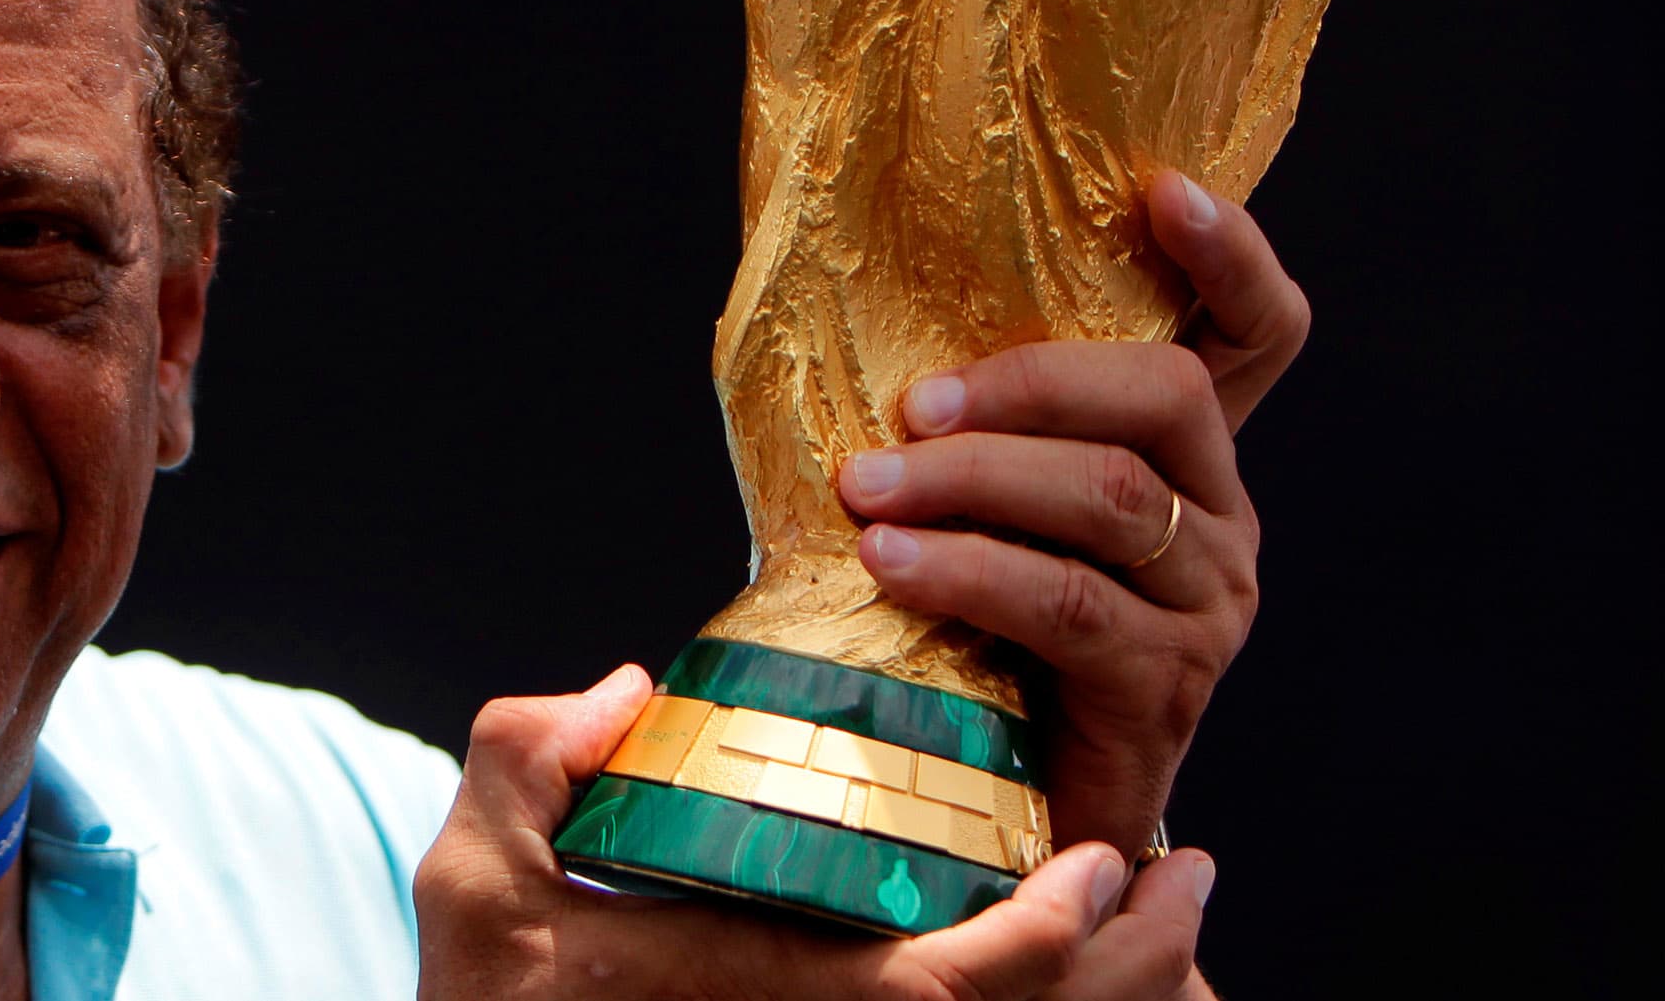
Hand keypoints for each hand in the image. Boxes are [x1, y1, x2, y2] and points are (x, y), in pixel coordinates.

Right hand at [416, 666, 1214, 1000]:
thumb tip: (620, 694)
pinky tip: (1081, 945)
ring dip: (1116, 993)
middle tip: (1189, 877)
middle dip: (1134, 974)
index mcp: (764, 991)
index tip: (1098, 860)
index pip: (938, 991)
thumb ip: (528, 760)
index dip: (1043, 942)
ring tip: (1168, 907)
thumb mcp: (476, 871)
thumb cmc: (491, 987)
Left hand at [838, 171, 1297, 856]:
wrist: (1010, 800)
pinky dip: (968, 571)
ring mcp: (1206, 602)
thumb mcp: (982, 505)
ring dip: (972, 479)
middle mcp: (1220, 515)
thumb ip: (962, 421)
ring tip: (869, 488)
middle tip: (913, 405)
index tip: (1161, 190)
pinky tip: (891, 564)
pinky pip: (1068, 603)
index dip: (1229, 255)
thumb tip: (826, 307)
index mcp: (1187, 454)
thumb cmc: (976, 628)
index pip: (1256, 333)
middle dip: (1028, 382)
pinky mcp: (1167, 685)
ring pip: (1108, 497)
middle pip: (1165, 395)